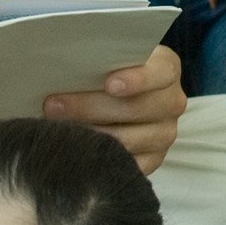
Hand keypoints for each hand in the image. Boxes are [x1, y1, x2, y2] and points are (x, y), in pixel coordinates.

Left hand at [43, 44, 184, 173]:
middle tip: (53, 105)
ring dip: (89, 135)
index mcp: (166, 70)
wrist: (118, 101)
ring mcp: (164, 134)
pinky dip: (100, 160)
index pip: (161, 73)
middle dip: (90, 107)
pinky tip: (75, 152)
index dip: (138, 79)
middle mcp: (172, 102)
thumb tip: (62, 61)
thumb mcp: (108, 59)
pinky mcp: (153, 160)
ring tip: (56, 130)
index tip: (109, 84)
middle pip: (136, 108)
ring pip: (128, 139)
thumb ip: (97, 58)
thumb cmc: (106, 73)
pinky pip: (128, 166)